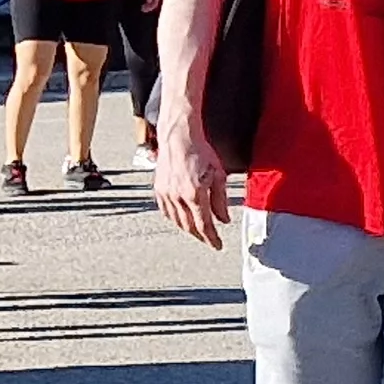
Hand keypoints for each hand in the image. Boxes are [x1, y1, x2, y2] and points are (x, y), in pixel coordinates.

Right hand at [157, 120, 230, 248]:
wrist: (178, 138)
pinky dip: (175, 219)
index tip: (217, 245)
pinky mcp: (159, 189)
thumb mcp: (219, 175)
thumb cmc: (200, 152)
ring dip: (188, 229)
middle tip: (209, 240)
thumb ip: (221, 200)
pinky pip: (166, 211)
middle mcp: (178, 196)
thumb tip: (224, 219)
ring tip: (198, 232)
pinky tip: (182, 220)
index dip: (211, 239)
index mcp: (195, 194)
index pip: (204, 225)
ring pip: (177, 221)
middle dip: (201, 236)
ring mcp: (166, 193)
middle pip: (189, 226)